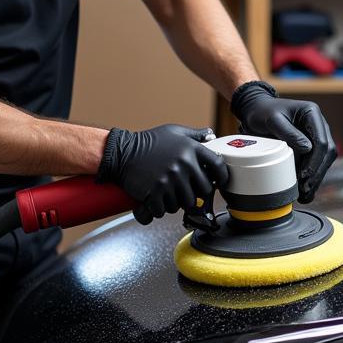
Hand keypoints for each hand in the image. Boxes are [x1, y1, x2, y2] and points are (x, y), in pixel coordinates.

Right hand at [97, 125, 228, 224]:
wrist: (121, 152)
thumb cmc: (148, 142)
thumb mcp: (174, 132)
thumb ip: (194, 135)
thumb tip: (210, 135)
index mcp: (192, 149)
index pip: (218, 166)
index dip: (221, 177)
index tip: (218, 182)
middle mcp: (183, 164)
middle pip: (203, 191)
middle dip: (196, 192)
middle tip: (185, 189)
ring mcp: (170, 180)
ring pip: (185, 204)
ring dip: (177, 202)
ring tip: (167, 192)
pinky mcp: (155, 193)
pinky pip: (164, 210)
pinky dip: (159, 208)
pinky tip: (155, 199)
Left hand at [231, 81, 336, 202]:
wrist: (257, 111)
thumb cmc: (263, 112)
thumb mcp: (272, 120)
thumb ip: (289, 132)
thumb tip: (307, 149)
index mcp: (312, 114)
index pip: (322, 141)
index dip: (315, 161)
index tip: (304, 174)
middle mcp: (318, 125)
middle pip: (327, 153)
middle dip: (317, 173)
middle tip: (305, 188)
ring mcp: (316, 136)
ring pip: (324, 161)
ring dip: (316, 178)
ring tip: (305, 194)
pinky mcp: (311, 147)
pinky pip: (316, 164)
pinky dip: (312, 178)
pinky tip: (306, 192)